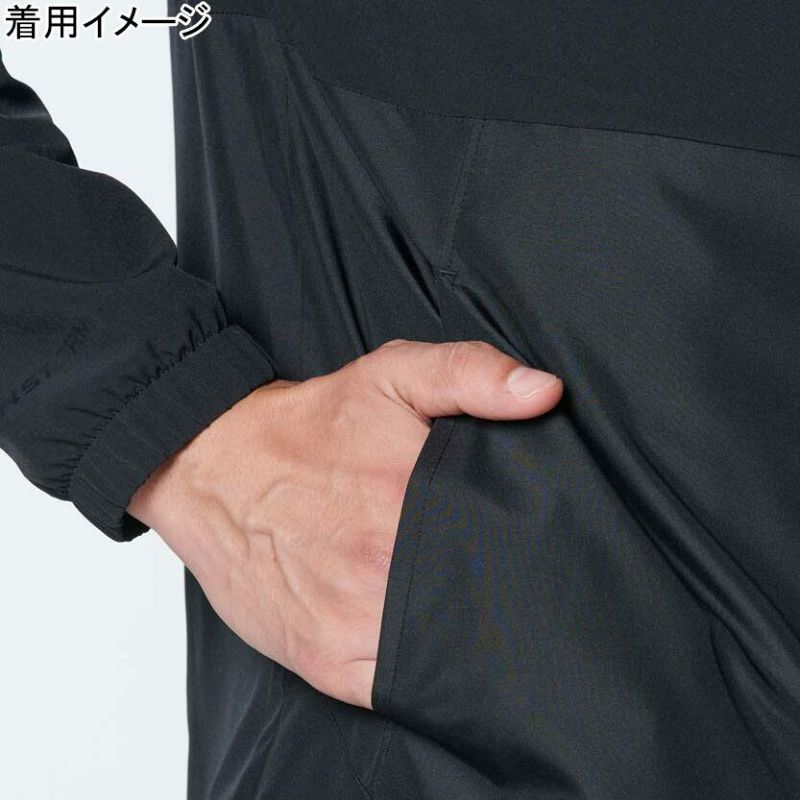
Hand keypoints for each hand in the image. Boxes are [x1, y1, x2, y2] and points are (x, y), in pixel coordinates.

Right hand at [129, 339, 562, 707]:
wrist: (213, 466)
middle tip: (527, 589)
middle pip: (483, 604)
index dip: (542, 553)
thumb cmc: (307, 426)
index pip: (509, 544)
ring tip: (491, 625)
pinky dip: (431, 683)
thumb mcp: (392, 374)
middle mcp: (384, 565)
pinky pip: (403, 690)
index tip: (556, 552)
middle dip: (513, 600)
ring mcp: (355, 622)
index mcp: (411, 495)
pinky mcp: (328, 662)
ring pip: (449, 657)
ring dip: (476, 647)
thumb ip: (471, 373)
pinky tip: (444, 656)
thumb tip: (545, 392)